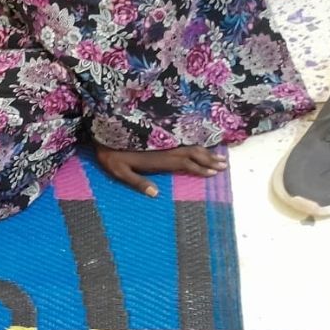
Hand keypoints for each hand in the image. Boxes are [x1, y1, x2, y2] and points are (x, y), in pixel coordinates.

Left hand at [94, 144, 226, 196]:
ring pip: (190, 147)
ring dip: (206, 152)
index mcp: (159, 159)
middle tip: (224, 165)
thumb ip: (138, 183)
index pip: (184, 164)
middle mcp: (165, 150)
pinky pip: (183, 142)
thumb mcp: (121, 172)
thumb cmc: (112, 157)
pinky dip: (196, 145)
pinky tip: (202, 148)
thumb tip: (154, 194)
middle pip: (192, 154)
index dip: (199, 168)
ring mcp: (164, 143)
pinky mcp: (161, 140)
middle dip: (209, 160)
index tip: (213, 173)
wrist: (106, 136)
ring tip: (220, 157)